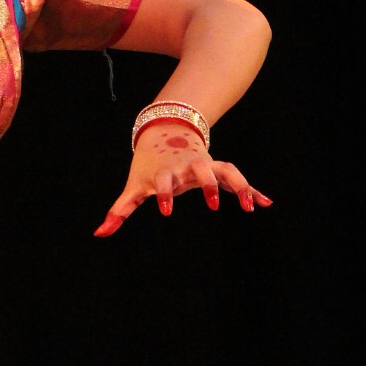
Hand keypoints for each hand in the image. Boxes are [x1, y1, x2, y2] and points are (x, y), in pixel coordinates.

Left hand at [94, 123, 271, 235]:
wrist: (165, 131)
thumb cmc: (148, 166)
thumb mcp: (134, 186)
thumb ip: (120, 210)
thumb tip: (99, 234)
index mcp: (166, 172)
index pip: (164, 182)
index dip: (163, 195)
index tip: (164, 212)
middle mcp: (188, 167)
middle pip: (201, 172)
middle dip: (208, 186)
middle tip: (214, 204)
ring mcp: (206, 166)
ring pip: (226, 172)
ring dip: (239, 187)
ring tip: (251, 206)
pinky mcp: (218, 169)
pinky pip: (237, 180)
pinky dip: (251, 190)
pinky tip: (266, 203)